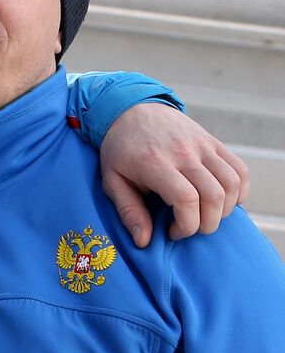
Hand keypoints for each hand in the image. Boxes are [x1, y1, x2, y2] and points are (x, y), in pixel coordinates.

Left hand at [99, 103, 249, 247]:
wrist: (132, 111)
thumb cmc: (120, 151)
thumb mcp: (112, 181)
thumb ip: (129, 212)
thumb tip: (144, 241)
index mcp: (155, 163)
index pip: (187, 199)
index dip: (187, 225)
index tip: (173, 232)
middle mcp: (184, 153)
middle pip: (214, 195)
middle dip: (208, 223)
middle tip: (191, 228)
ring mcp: (203, 145)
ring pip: (232, 183)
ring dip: (225, 209)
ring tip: (206, 216)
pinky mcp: (214, 142)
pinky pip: (240, 169)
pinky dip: (240, 190)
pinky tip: (223, 201)